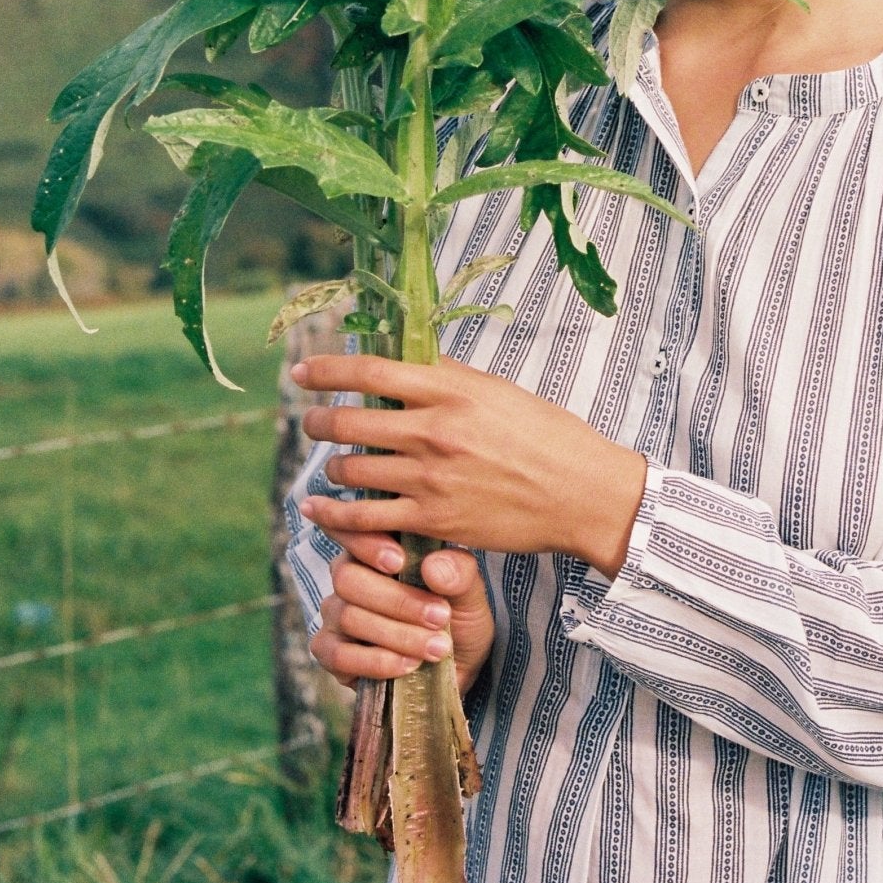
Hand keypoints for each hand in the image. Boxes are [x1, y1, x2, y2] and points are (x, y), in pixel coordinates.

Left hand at [294, 352, 647, 577]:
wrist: (581, 492)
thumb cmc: (548, 436)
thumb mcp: (500, 392)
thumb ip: (451, 379)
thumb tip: (410, 363)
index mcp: (452, 390)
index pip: (372, 371)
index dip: (327, 370)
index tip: (301, 372)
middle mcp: (435, 430)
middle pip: (351, 421)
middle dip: (319, 421)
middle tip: (309, 422)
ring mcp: (431, 478)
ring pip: (353, 471)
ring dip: (332, 468)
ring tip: (331, 467)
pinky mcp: (434, 520)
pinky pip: (368, 519)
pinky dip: (340, 516)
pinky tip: (323, 512)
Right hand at [308, 529, 494, 698]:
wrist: (455, 664)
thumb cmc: (456, 616)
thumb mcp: (469, 592)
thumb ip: (458, 573)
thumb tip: (433, 566)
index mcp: (375, 548)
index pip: (353, 532)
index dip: (368, 545)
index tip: (400, 562)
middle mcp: (348, 577)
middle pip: (348, 578)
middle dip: (397, 601)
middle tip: (440, 617)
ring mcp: (335, 615)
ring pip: (348, 617)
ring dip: (397, 635)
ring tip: (436, 647)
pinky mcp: (331, 653)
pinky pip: (339, 656)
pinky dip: (376, 661)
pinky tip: (408, 665)